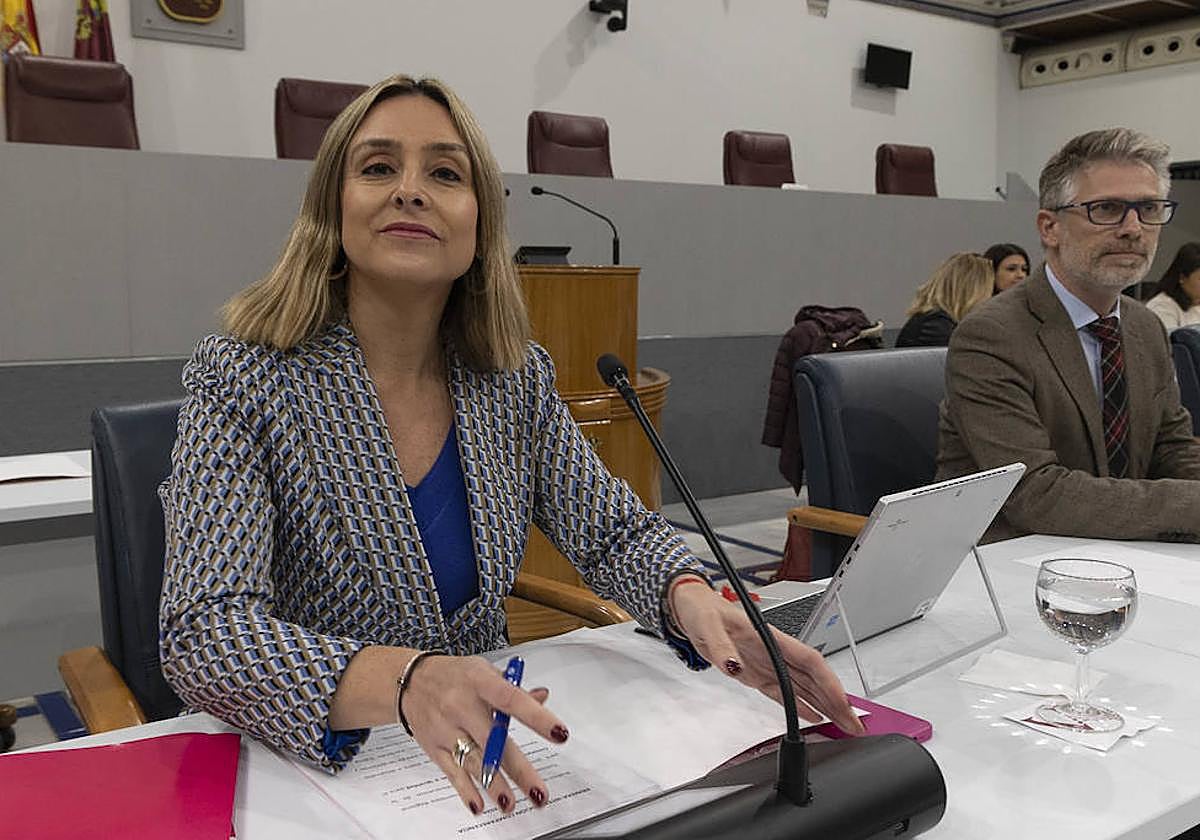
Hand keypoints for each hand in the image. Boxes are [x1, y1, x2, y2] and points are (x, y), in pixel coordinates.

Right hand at [400, 654, 569, 814]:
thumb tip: (542, 697)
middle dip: (518, 769)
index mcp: (480, 682)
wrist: (410, 681)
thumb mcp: (484, 671)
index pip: (512, 699)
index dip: (536, 717)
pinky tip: (479, 804)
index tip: (558, 733)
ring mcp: (446, 728)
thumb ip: (513, 688)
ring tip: (510, 804)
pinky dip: (466, 790)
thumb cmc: (453, 675)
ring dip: (493, 785)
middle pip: (493, 740)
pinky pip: (452, 772)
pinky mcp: (434, 747)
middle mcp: (461, 706)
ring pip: (473, 760)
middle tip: (538, 791)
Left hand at [669, 577, 864, 734]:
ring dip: (825, 706)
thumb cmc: (702, 610)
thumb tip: (733, 666)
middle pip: (814, 679)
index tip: (842, 702)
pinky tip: (815, 717)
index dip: (829, 682)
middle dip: (836, 702)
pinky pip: (783, 694)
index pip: (810, 661)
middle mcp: (774, 652)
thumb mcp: (708, 624)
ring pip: (804, 688)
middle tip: (854, 724)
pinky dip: (800, 707)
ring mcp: (767, 664)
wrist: (691, 610)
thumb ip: (720, 646)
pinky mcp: (756, 674)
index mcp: (771, 638)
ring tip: (844, 724)